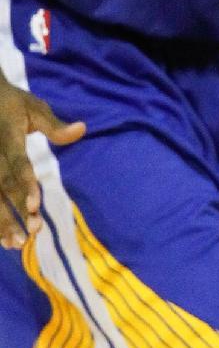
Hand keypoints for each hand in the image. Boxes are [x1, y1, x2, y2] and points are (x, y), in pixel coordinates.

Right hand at [0, 79, 84, 252]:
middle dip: (15, 211)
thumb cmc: (12, 104)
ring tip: (16, 243)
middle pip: (2, 188)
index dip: (24, 185)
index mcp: (8, 140)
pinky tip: (2, 238)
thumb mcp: (34, 108)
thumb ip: (55, 125)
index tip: (34, 205)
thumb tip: (82, 129)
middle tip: (32, 233)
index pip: (17, 165)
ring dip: (1, 221)